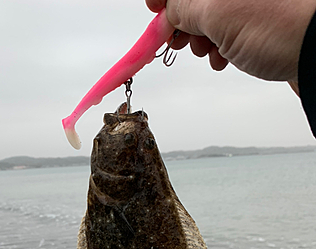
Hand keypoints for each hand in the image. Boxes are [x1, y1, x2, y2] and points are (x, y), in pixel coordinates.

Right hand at [146, 0, 315, 81]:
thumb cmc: (279, 27)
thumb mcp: (217, 14)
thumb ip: (184, 8)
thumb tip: (167, 12)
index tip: (154, 12)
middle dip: (182, 20)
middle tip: (179, 40)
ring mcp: (250, 4)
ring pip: (211, 16)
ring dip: (201, 37)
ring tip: (207, 51)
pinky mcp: (260, 21)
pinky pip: (229, 29)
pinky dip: (220, 45)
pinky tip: (224, 57)